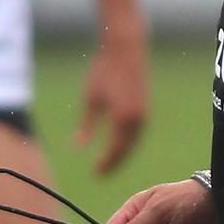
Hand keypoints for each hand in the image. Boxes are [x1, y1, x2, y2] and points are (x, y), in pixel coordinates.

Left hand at [75, 36, 149, 175]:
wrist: (126, 49)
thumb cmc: (104, 71)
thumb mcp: (91, 99)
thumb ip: (87, 125)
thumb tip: (78, 147)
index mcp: (123, 118)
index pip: (115, 150)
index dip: (106, 164)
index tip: (95, 173)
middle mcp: (137, 119)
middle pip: (126, 150)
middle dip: (114, 163)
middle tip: (100, 173)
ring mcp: (144, 114)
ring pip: (133, 143)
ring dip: (122, 154)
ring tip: (108, 161)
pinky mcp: (146, 108)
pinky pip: (137, 133)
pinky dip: (128, 142)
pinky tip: (118, 144)